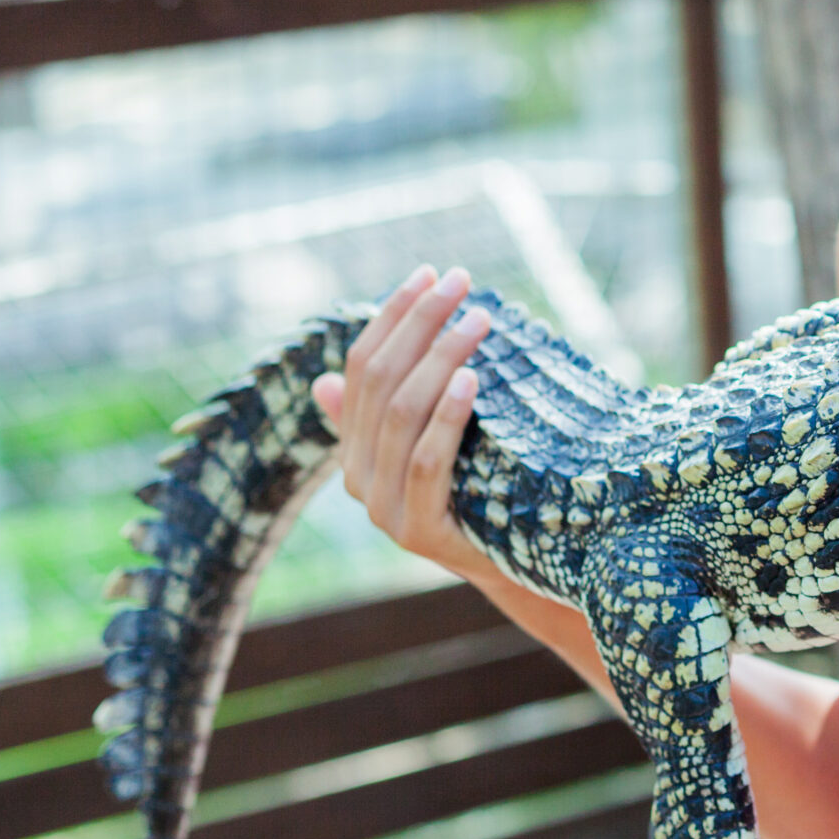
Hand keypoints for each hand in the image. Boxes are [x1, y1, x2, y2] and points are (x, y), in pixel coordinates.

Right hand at [310, 264, 490, 579]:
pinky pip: (427, 463)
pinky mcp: (417, 532)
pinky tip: (470, 379)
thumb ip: (393, 411)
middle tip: (461, 282)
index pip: (362, 367)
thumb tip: (322, 380)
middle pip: (381, 381)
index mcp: (355, 449)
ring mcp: (383, 509)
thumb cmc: (483, 490)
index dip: (393, 316)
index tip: (429, 272)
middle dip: (420, 323)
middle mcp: (357, 479)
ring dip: (441, 357)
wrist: (516, 565)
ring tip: (478, 319)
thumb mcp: (440, 444)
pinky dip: (446, 416)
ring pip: (402, 415)